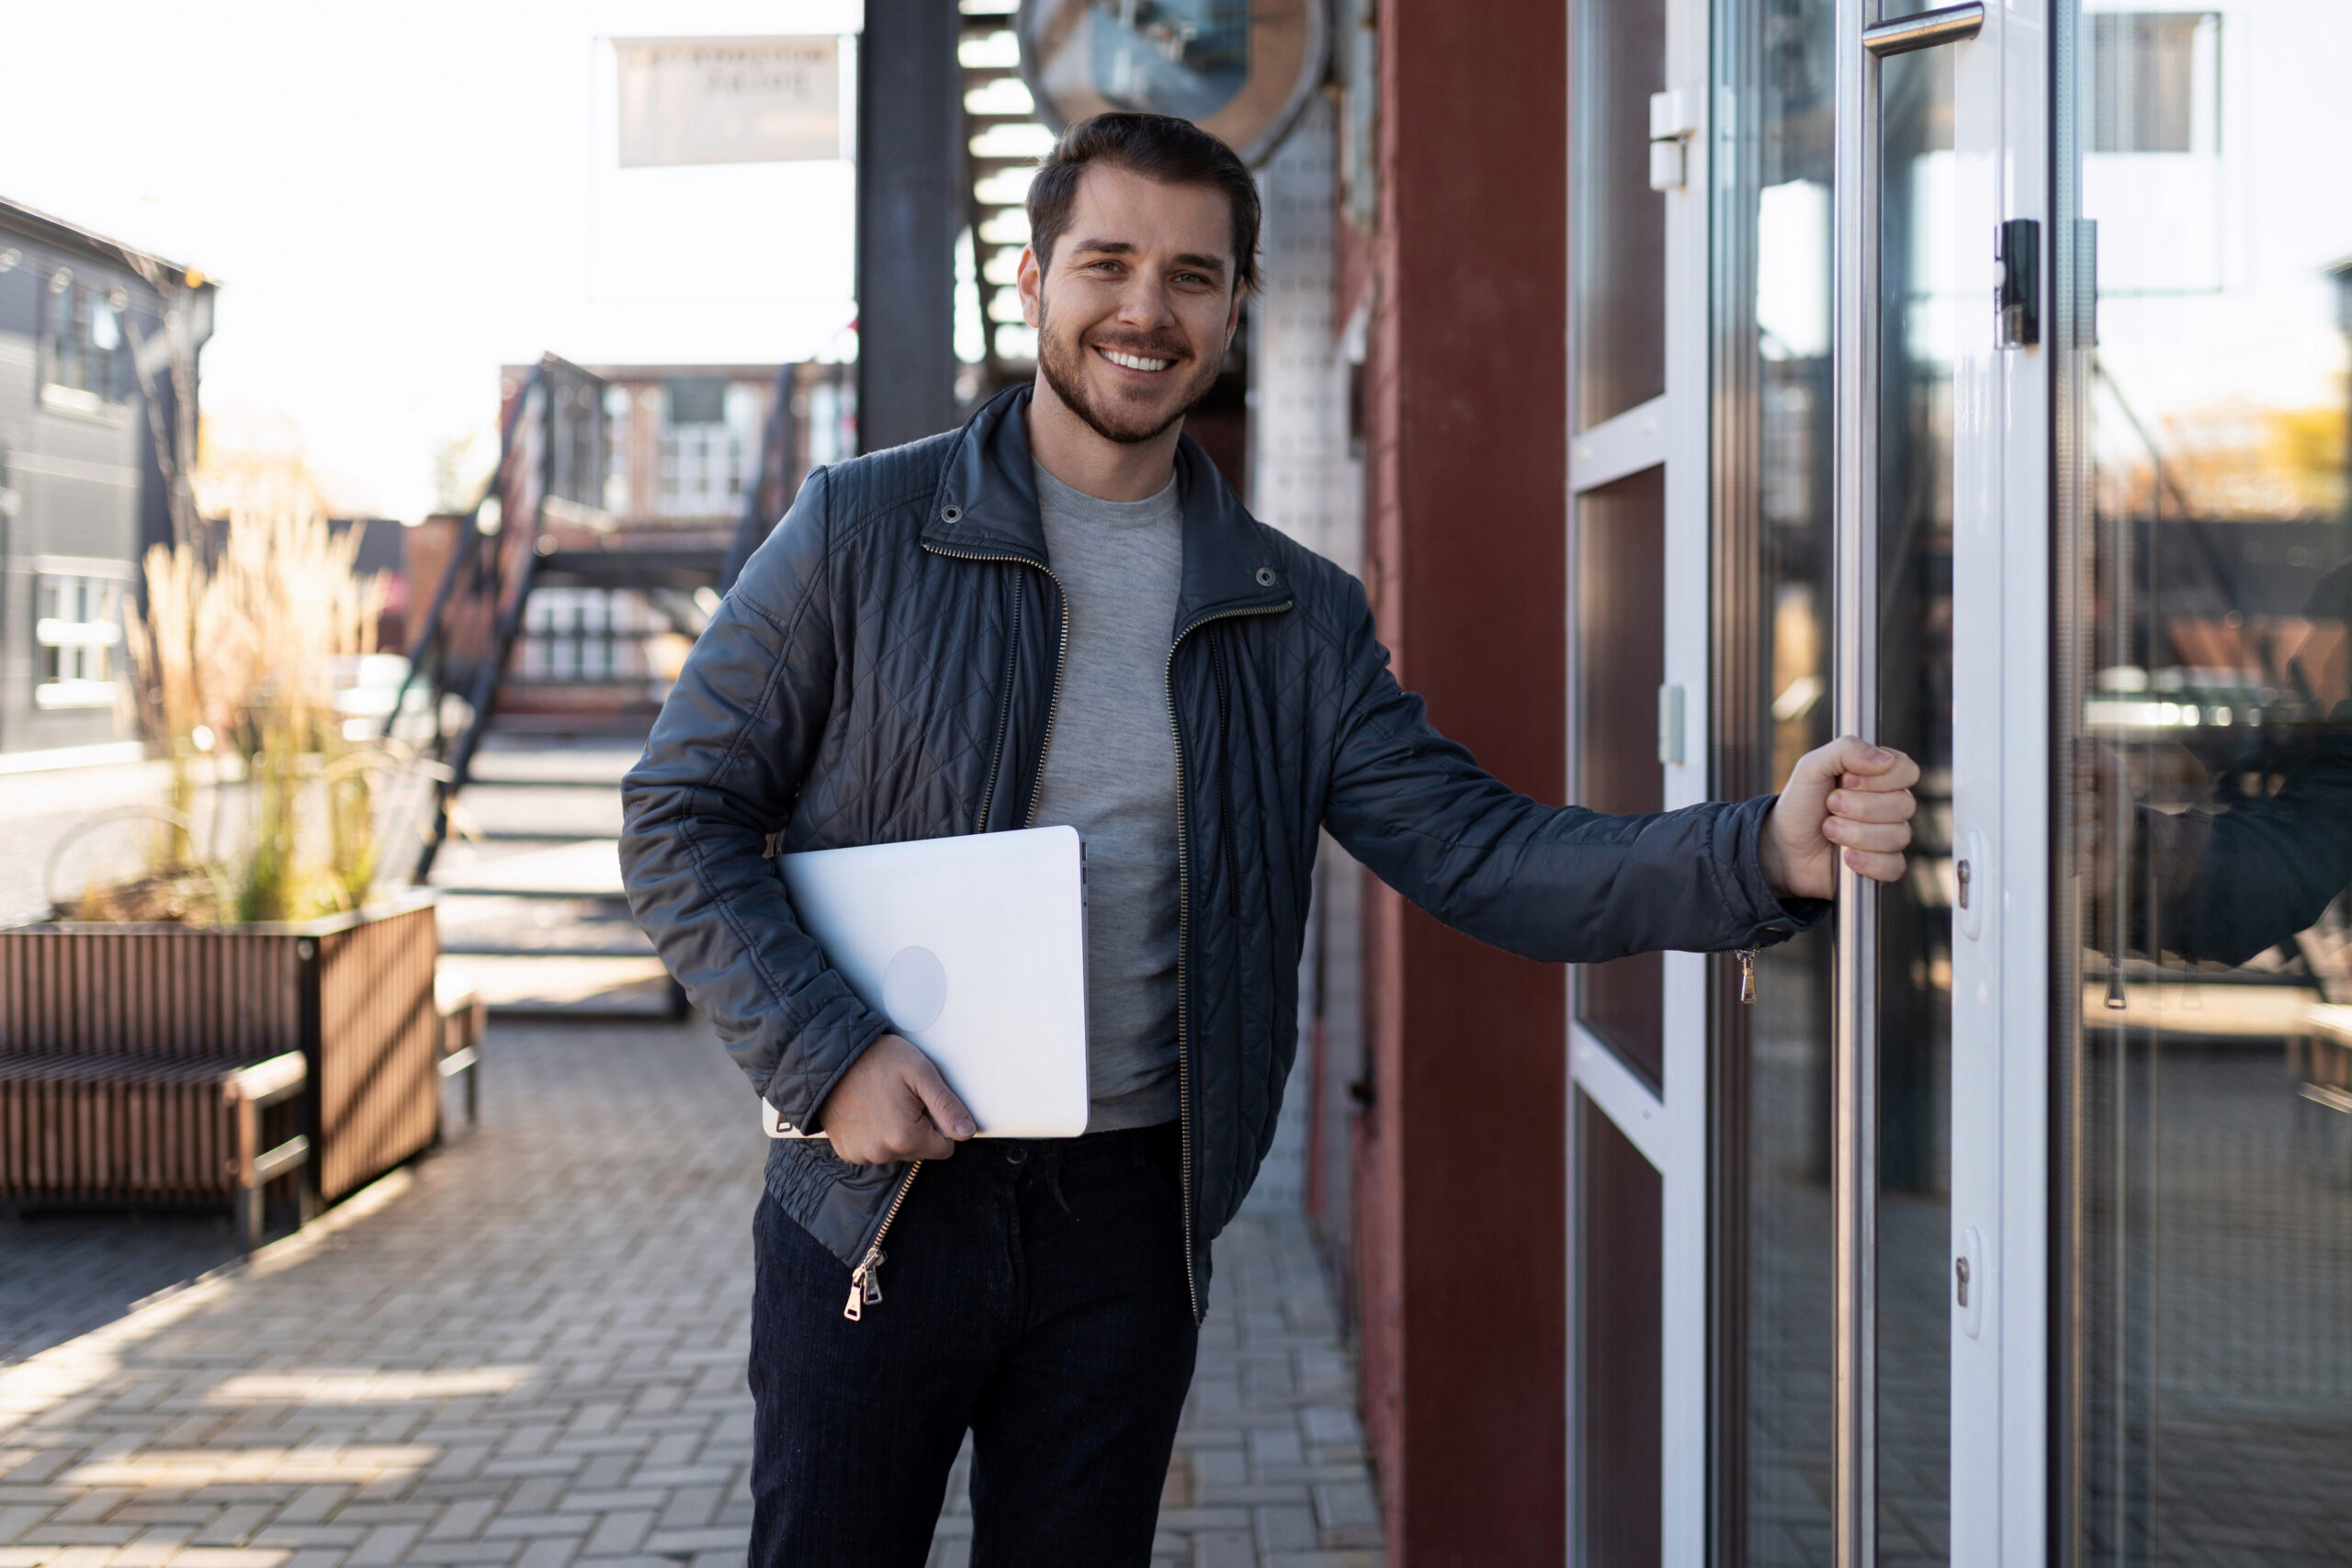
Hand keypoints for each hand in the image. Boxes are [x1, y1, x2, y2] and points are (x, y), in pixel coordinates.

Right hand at [814, 1033, 976, 1164]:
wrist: (830, 1058)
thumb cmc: (877, 1060)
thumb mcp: (921, 1073)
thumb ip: (947, 1105)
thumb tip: (967, 1132)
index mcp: (905, 1137)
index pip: (944, 1148)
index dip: (939, 1124)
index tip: (923, 1103)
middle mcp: (882, 1153)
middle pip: (920, 1151)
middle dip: (918, 1128)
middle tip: (902, 1098)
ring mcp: (862, 1155)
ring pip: (897, 1152)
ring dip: (896, 1133)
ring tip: (883, 1102)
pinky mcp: (847, 1152)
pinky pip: (874, 1151)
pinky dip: (874, 1135)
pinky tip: (867, 1112)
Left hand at [1760, 736, 1920, 899]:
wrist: (1782, 846)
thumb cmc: (1800, 804)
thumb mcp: (1812, 767)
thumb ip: (1845, 750)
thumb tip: (1884, 760)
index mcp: (1880, 776)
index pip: (1907, 771)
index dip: (1880, 778)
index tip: (1847, 780)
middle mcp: (1890, 805)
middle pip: (1904, 804)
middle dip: (1860, 807)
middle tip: (1830, 805)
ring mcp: (1889, 836)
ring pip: (1898, 835)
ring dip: (1856, 834)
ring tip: (1828, 830)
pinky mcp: (1883, 866)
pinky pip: (1894, 866)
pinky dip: (1868, 861)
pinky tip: (1846, 857)